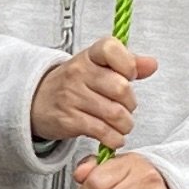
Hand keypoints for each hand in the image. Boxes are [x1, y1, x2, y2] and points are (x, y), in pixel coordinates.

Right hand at [29, 36, 156, 146]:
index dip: (128, 64)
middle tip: (126, 108)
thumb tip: (152, 64)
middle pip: (121, 88)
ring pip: (115, 113)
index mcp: (89, 55)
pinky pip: (102, 131)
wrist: (36, 101)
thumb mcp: (98, 67)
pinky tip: (113, 137)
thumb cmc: (74, 83)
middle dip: (131, 104)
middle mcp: (79, 73)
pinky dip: (114, 138)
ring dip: (125, 124)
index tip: (129, 76)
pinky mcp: (69, 120)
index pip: (111, 49)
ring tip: (122, 125)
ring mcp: (72, 96)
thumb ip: (128, 64)